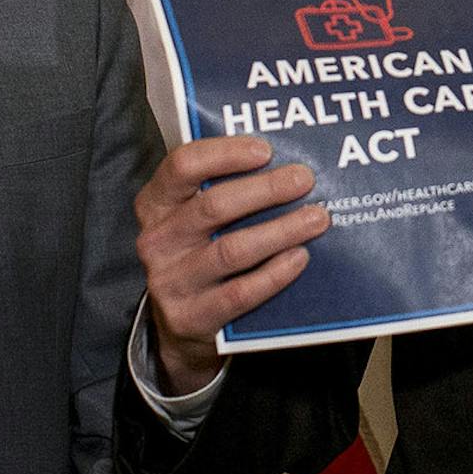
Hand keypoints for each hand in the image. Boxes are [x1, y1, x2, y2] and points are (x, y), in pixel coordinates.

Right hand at [135, 135, 327, 393]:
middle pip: (213, 206)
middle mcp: (157, 240)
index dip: (225, 153)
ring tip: (316, 218)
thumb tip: (286, 164)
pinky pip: (240, 292)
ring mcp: (171, 281)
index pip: (182, 166)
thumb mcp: (197, 217)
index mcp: (156, 204)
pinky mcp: (190, 317)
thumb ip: (225, 189)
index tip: (266, 150)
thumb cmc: (201, 252)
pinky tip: (300, 257)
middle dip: (266, 189)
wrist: (182, 323)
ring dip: (280, 230)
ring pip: (231, 250)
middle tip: (304, 180)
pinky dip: (274, 273)